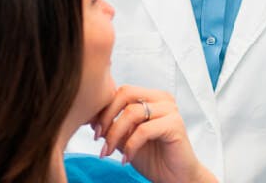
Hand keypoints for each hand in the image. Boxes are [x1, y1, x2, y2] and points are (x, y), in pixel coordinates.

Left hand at [90, 85, 215, 182]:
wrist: (175, 177)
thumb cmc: (154, 158)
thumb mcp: (126, 139)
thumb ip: (113, 126)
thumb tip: (91, 118)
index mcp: (152, 97)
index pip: (122, 92)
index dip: (104, 109)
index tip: (94, 130)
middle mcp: (162, 99)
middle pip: (126, 94)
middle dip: (107, 117)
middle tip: (99, 138)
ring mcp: (170, 110)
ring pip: (132, 112)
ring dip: (115, 134)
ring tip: (108, 151)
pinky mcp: (174, 125)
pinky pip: (143, 130)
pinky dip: (130, 146)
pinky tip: (126, 159)